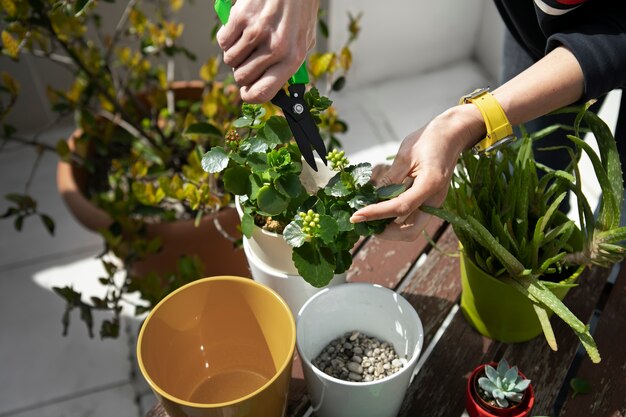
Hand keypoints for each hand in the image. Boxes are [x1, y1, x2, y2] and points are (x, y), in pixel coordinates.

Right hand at [216, 0, 318, 102]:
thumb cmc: (299, 11)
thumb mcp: (304, 41)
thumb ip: (289, 64)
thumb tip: (271, 87)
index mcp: (292, 58)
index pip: (263, 92)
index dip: (250, 97)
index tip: (246, 94)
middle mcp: (275, 48)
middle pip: (242, 77)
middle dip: (241, 72)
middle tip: (247, 61)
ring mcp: (256, 32)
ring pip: (230, 60)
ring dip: (234, 54)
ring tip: (246, 42)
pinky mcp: (241, 17)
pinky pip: (223, 41)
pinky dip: (227, 38)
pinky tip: (239, 30)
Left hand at [350, 105, 484, 240]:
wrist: (452, 135)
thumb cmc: (429, 139)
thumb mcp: (405, 154)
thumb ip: (390, 178)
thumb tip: (372, 197)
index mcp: (431, 184)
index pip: (400, 208)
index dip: (376, 214)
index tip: (356, 216)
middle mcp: (435, 200)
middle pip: (410, 232)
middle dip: (385, 232)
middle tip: (364, 223)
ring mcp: (433, 204)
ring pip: (410, 229)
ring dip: (389, 228)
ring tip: (368, 218)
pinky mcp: (429, 202)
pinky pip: (411, 218)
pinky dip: (395, 219)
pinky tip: (380, 210)